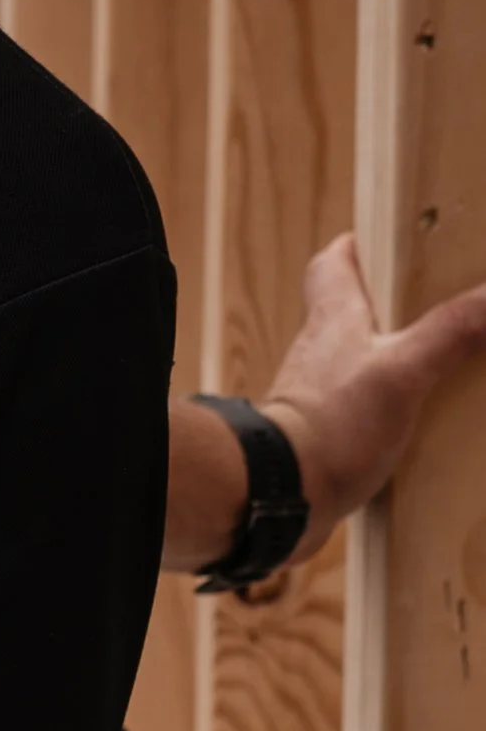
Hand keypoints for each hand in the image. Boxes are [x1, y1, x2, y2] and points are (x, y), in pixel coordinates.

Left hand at [262, 233, 485, 562]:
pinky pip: (358, 405)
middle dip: (385, 301)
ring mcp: (320, 391)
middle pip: (347, 308)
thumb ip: (449, 332)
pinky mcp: (324, 431)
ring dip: (389, 356)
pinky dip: (385, 404)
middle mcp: (321, 348)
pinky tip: (415, 419)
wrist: (281, 492)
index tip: (387, 239)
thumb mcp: (403, 372)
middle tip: (430, 302)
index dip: (357, 246)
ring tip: (438, 361)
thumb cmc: (331, 425)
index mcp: (333, 318)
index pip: (333, 263)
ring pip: (355, 358)